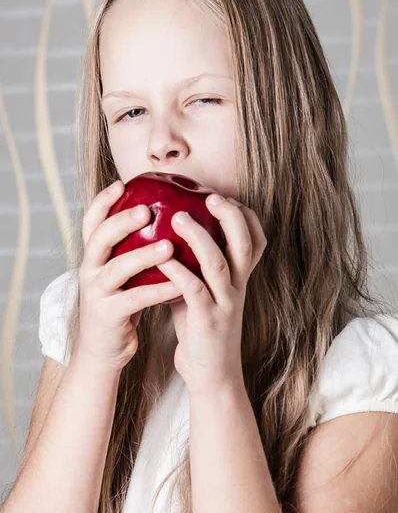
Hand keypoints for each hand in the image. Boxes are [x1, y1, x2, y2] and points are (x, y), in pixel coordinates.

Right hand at [77, 180, 181, 371]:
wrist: (104, 348)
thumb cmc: (121, 302)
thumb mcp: (122, 272)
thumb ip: (133, 247)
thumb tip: (166, 215)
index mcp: (94, 255)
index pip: (92, 221)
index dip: (103, 201)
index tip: (122, 183)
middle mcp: (90, 269)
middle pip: (100, 238)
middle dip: (121, 221)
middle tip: (146, 209)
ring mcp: (97, 292)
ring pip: (117, 268)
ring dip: (143, 256)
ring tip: (168, 246)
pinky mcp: (108, 314)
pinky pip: (135, 299)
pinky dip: (157, 291)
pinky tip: (178, 284)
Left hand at [156, 194, 266, 396]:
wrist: (213, 375)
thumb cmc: (202, 327)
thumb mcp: (205, 291)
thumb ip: (196, 265)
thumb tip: (170, 234)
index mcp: (239, 278)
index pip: (256, 240)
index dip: (246, 216)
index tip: (225, 196)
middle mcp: (238, 287)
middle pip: (244, 244)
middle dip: (229, 216)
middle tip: (210, 197)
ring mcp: (225, 304)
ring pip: (218, 263)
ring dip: (199, 237)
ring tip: (178, 218)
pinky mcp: (207, 321)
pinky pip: (194, 291)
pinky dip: (178, 272)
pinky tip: (162, 258)